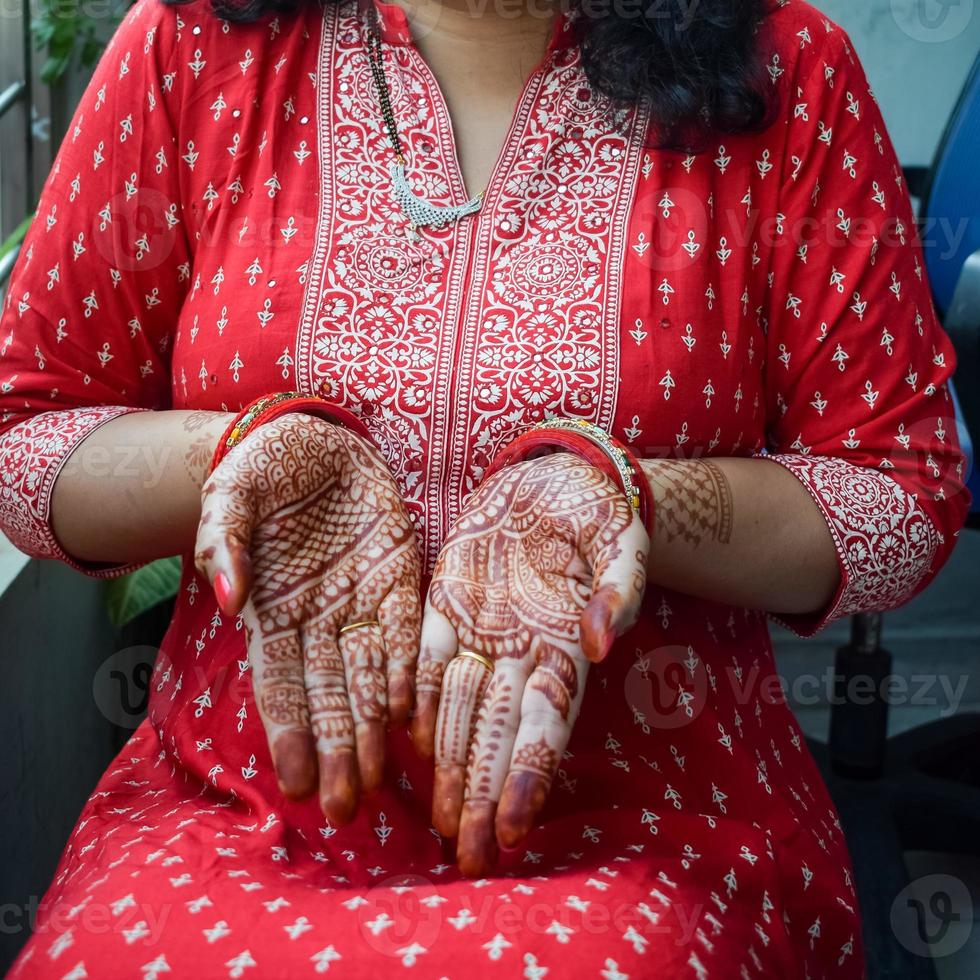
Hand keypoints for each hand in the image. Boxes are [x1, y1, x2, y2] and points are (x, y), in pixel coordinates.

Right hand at [194, 415, 420, 823]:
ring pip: (370, 675)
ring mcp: (362, 600)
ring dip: (375, 727)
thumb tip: (228, 600)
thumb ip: (222, 541)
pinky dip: (409, 668)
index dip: (289, 733)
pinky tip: (412, 710)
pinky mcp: (400, 574)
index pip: (280, 684)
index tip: (295, 784)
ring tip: (380, 780)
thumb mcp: (229, 494)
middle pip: (329, 695)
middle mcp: (320, 618)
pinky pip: (408, 627)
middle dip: (336, 751)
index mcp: (274, 610)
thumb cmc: (263, 469)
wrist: (314, 435)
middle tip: (344, 808)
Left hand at [412, 453, 647, 874]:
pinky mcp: (447, 604)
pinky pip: (427, 658)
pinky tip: (412, 742)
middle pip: (500, 736)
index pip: (546, 726)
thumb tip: (604, 641)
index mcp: (565, 648)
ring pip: (461, 710)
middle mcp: (521, 653)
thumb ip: (619, 587)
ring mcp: (481, 632)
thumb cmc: (598, 510)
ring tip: (442, 824)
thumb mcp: (622, 539)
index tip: (514, 830)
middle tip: (466, 858)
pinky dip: (420, 699)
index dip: (530, 778)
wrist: (554, 476)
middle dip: (484, 796)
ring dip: (451, 766)